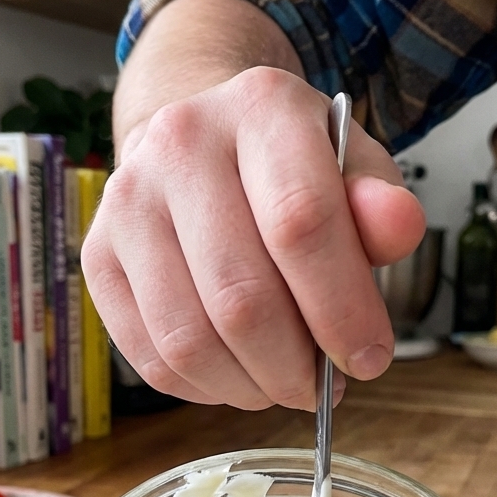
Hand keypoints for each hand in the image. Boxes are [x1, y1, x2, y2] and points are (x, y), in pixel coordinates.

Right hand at [82, 66, 423, 409]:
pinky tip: (237, 378)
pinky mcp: (97, 254)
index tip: (369, 358)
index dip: (341, 308)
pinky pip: (149, 355)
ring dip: (248, 386)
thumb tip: (400, 228)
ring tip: (282, 385)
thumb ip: (380, 204)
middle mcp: (180, 142)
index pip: (302, 222)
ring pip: (188, 337)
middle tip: (324, 388)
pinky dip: (202, 389)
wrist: (200, 142)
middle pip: (240, 294)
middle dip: (294, 365)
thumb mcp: (352, 168)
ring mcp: (126, 200)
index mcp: (260, 107)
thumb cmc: (288, 167)